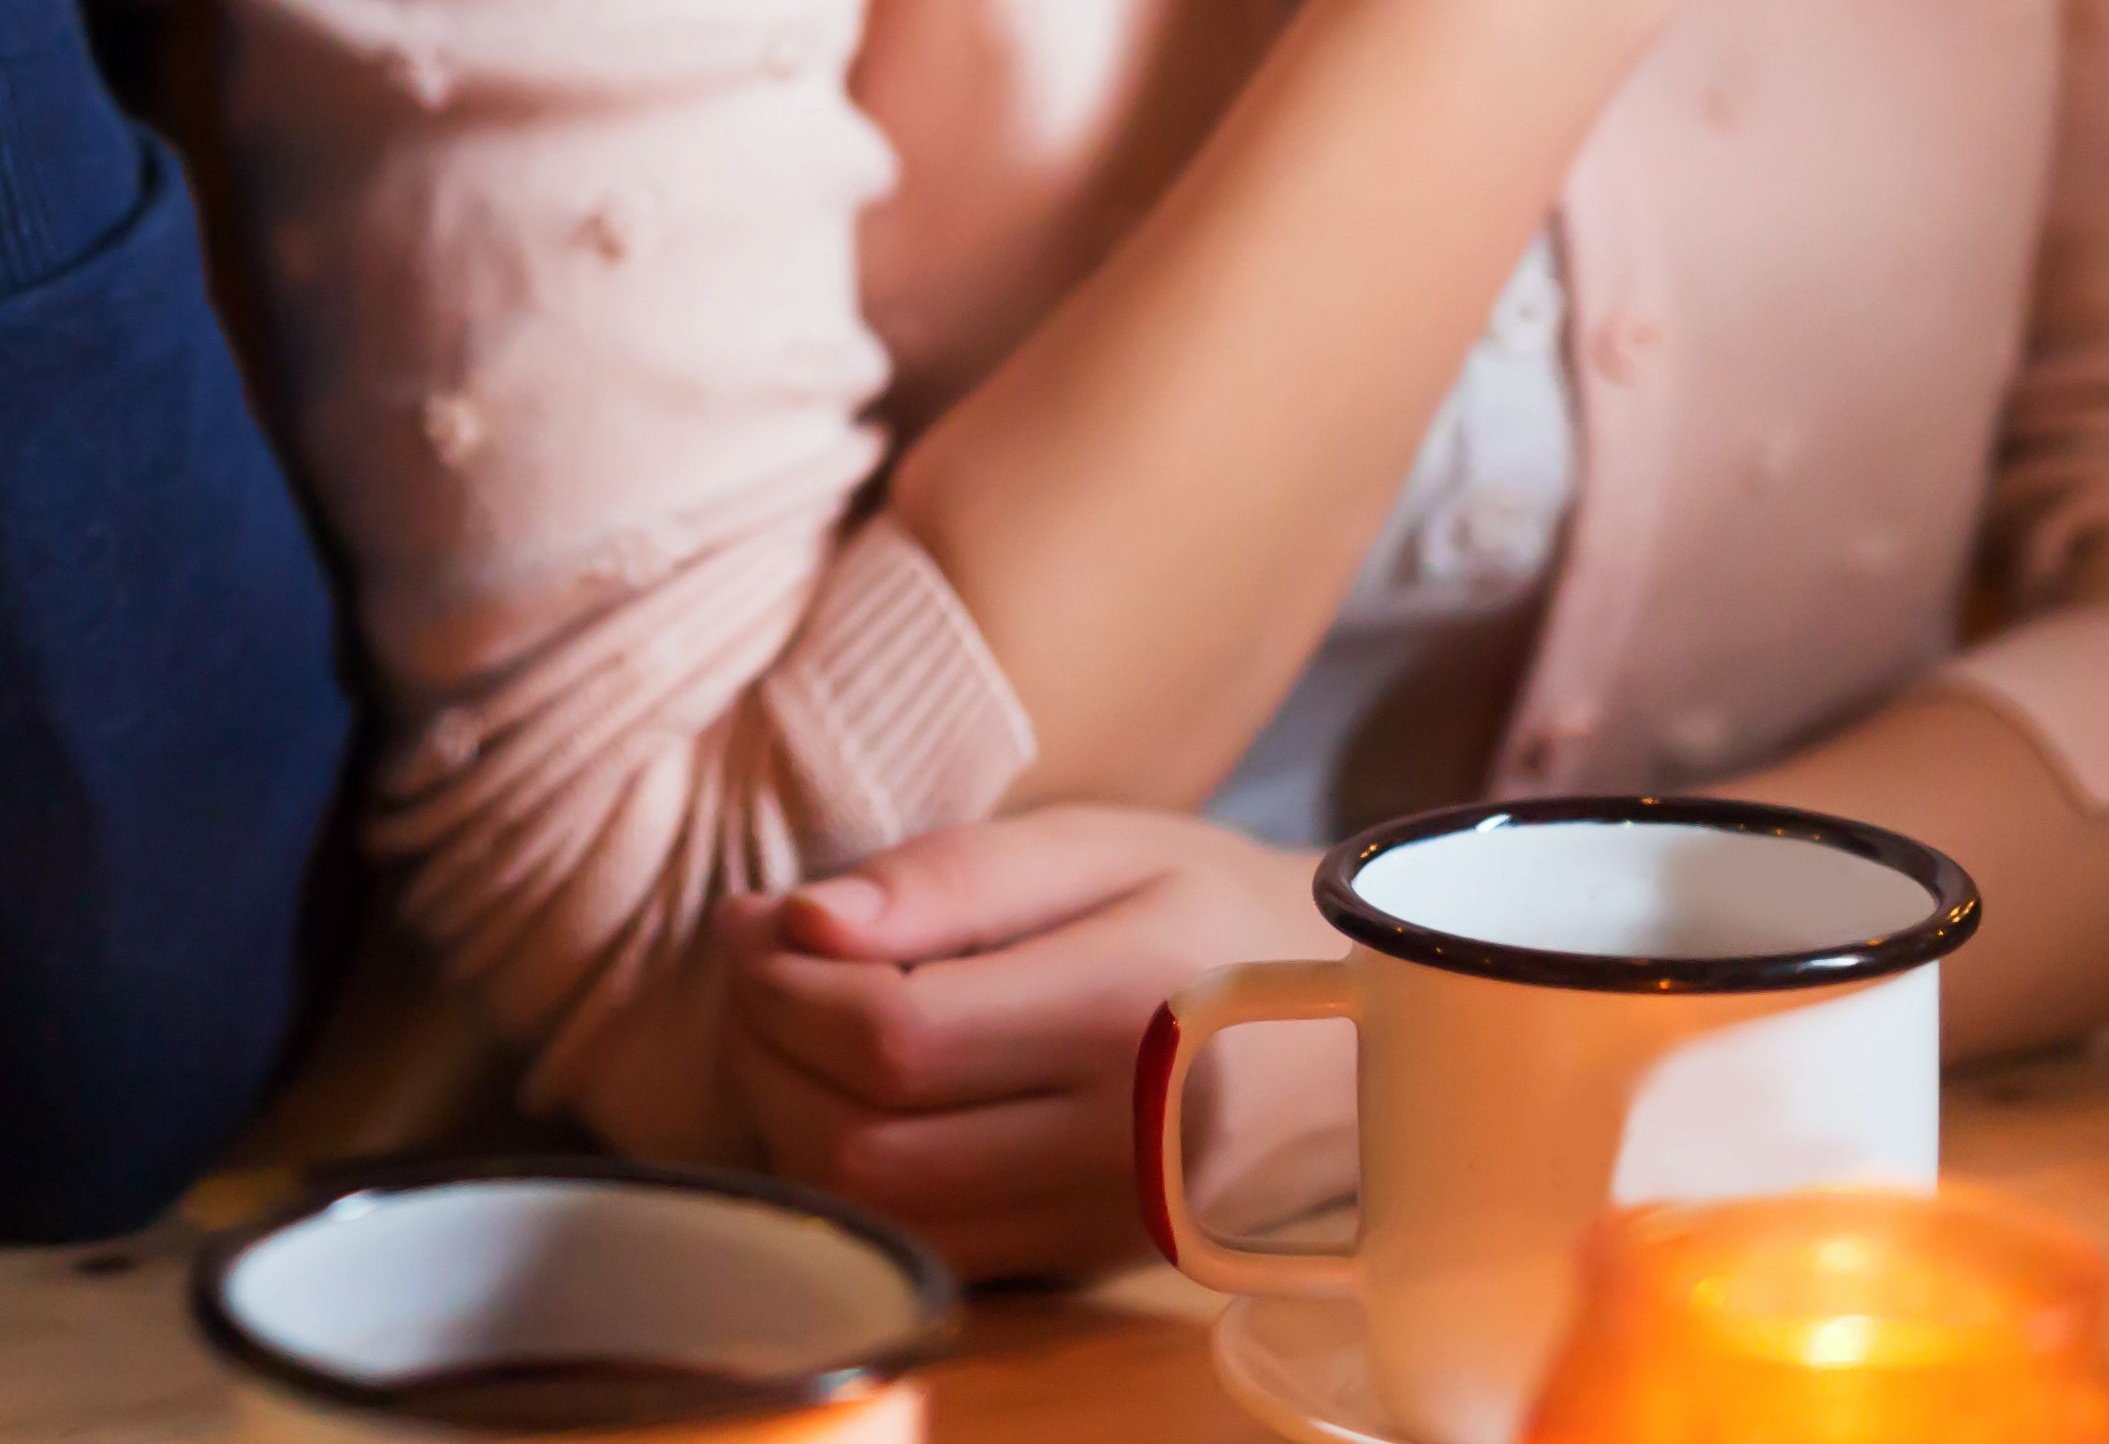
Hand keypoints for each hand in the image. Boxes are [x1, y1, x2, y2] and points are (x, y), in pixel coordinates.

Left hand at [724, 805, 1344, 1284]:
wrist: (1353, 1034)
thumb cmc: (1208, 910)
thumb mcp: (1096, 845)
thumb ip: (951, 877)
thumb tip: (799, 921)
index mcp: (1132, 1010)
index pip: (895, 1034)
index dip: (785, 982)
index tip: (755, 918)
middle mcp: (1124, 1142)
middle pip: (866, 1138)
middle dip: (765, 1047)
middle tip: (755, 965)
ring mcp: (1106, 1223)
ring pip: (881, 1212)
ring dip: (789, 1118)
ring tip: (787, 1023)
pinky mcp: (1086, 1261)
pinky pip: (926, 1247)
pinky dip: (848, 1177)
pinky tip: (844, 1092)